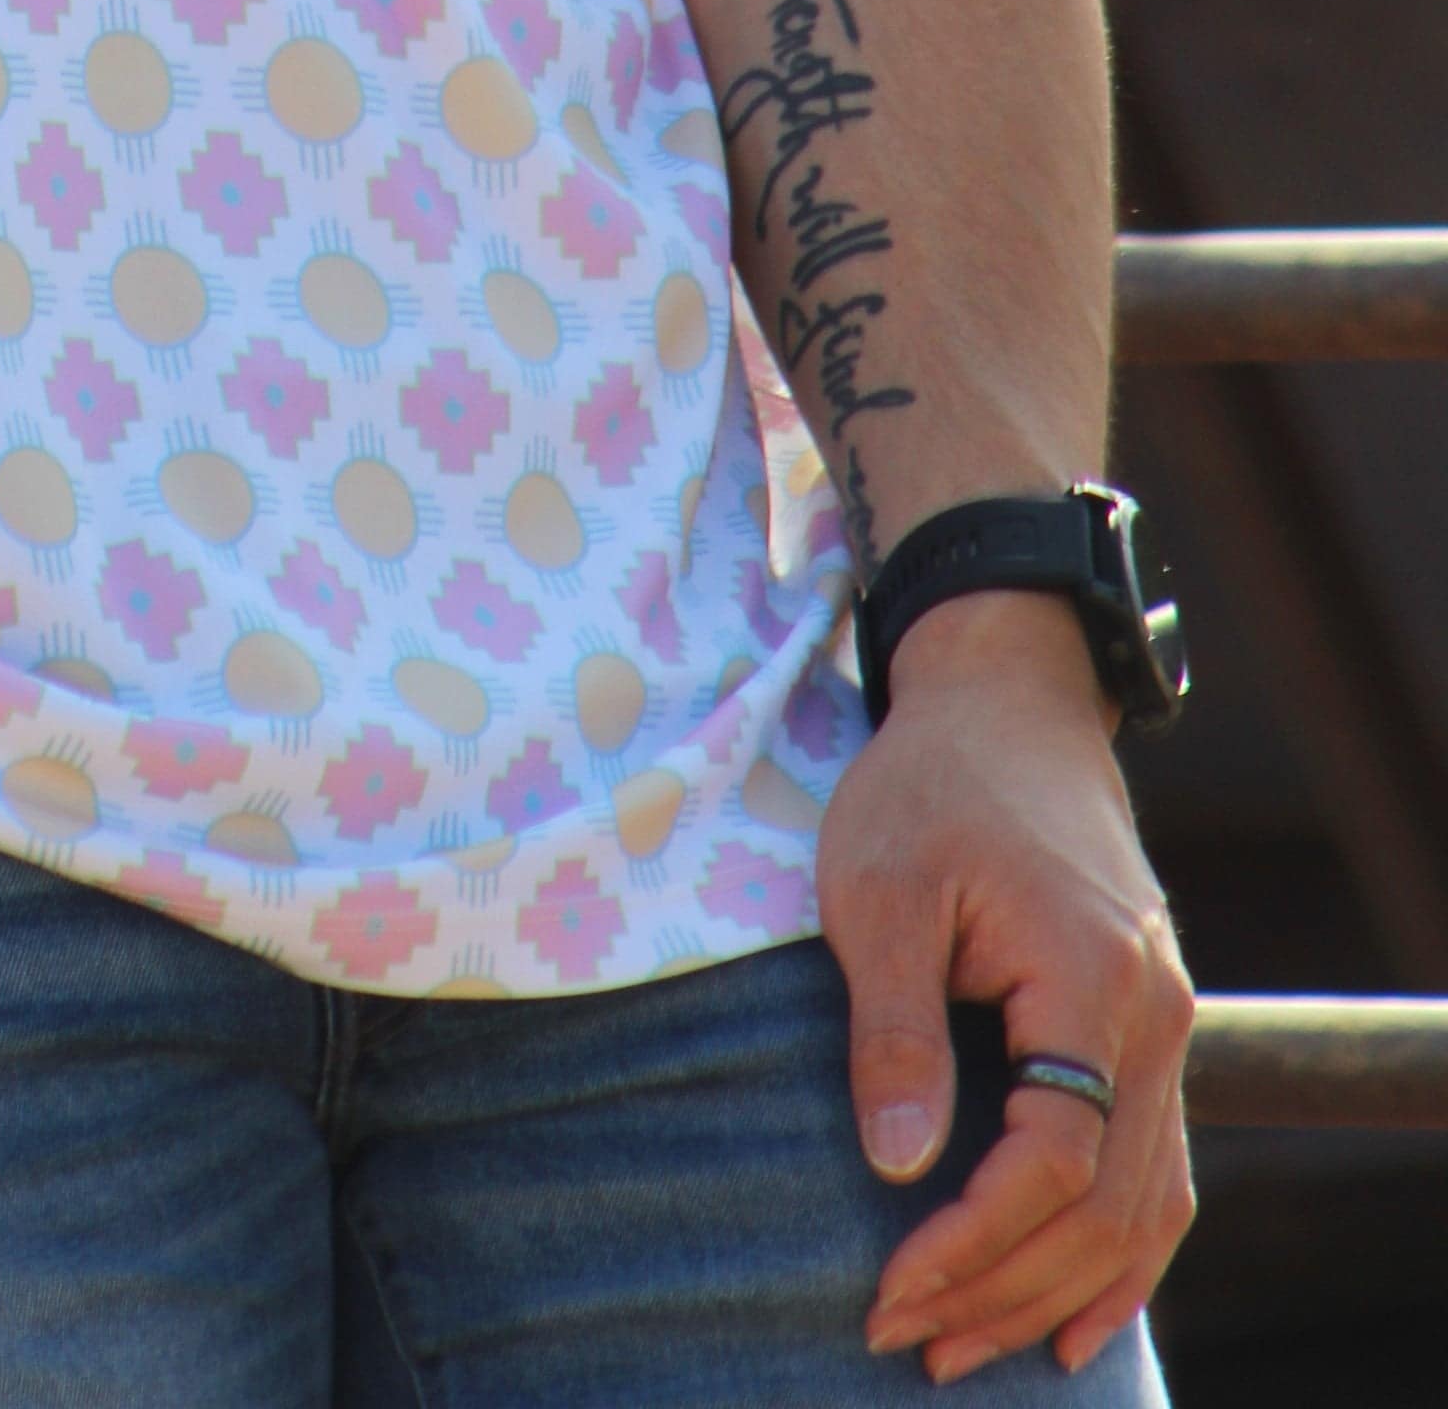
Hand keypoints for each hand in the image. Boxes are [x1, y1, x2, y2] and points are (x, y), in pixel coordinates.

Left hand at [832, 592, 1192, 1379]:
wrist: (1008, 702)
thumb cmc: (932, 781)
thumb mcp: (880, 884)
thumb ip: (893, 1026)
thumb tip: (897, 1163)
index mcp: (1091, 977)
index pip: (1052, 1158)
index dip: (973, 1237)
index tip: (890, 1285)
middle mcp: (1154, 1018)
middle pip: (1101, 1207)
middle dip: (1003, 1287)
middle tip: (905, 1336)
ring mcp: (1166, 1029)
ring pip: (1140, 1208)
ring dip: (1057, 1290)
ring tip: (965, 1346)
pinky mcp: (1150, 1034)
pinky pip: (1158, 1175)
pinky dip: (1122, 1256)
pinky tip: (1073, 1318)